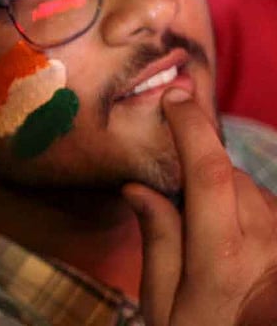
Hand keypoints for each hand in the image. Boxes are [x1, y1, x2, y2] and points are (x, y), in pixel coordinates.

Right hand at [124, 88, 276, 325]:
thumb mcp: (163, 304)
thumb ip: (158, 240)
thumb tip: (139, 187)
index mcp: (222, 254)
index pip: (210, 171)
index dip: (192, 127)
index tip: (174, 98)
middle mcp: (265, 241)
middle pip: (231, 177)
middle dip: (201, 175)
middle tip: (175, 204)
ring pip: (253, 193)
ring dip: (226, 197)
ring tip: (209, 240)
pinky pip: (270, 213)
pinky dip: (247, 216)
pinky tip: (235, 251)